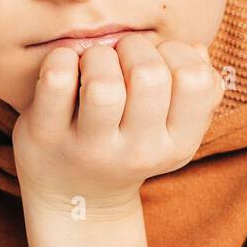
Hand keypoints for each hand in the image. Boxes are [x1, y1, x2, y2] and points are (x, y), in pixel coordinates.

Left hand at [11, 33, 224, 216]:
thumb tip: (198, 50)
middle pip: (149, 74)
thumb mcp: (173, 130)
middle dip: (134, 47)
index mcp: (177, 145)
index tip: (156, 58)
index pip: (195, 79)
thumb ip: (198, 92)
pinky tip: (65, 65)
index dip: (175, 52)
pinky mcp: (48, 136)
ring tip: (93, 64)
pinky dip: (60, 58)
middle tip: (121, 57)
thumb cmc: (129, 145)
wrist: (76, 198)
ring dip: (98, 56)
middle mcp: (137, 152)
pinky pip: (56, 79)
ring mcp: (90, 148)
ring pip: (103, 83)